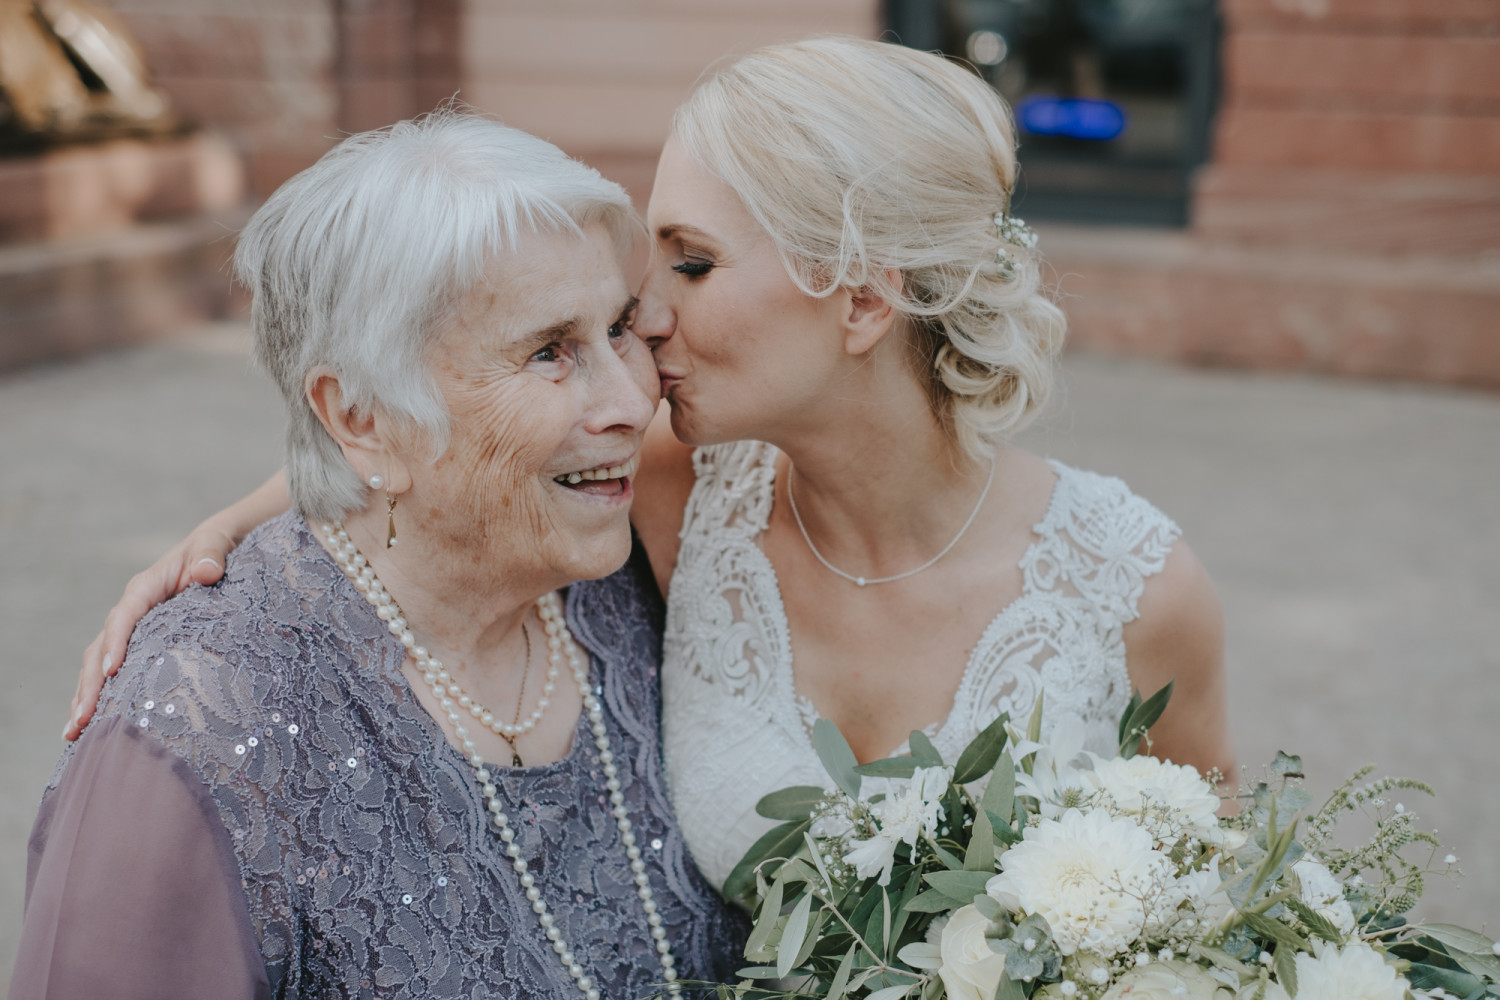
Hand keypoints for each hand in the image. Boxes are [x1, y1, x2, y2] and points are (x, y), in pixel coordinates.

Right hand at [66, 524, 237, 739]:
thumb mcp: (215, 545)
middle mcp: (131, 610)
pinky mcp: (137, 644)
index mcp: (146, 588)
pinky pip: (112, 670)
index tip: (111, 672)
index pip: (124, 617)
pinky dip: (101, 695)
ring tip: (74, 732)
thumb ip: (211, 554)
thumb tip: (208, 571)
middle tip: (82, 719)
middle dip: (89, 684)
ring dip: (86, 696)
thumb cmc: (213, 549)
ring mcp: (130, 629)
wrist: (212, 551)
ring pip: (97, 664)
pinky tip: (92, 725)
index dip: (115, 643)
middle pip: (100, 647)